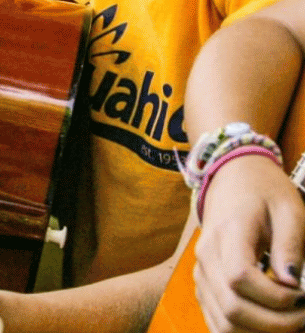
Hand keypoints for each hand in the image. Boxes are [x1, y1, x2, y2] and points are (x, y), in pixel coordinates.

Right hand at [195, 154, 304, 331]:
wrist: (233, 177)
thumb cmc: (265, 192)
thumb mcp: (289, 210)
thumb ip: (290, 246)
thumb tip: (292, 284)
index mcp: (227, 232)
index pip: (240, 277)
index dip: (275, 298)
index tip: (302, 296)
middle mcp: (206, 254)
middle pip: (232, 307)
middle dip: (275, 324)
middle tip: (304, 317)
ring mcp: (201, 271)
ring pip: (223, 323)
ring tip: (290, 321)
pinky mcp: (203, 284)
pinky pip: (217, 323)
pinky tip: (269, 324)